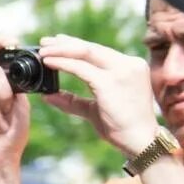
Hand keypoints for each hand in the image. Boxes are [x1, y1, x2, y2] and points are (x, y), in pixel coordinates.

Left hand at [36, 35, 158, 156]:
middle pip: (91, 48)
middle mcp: (128, 65)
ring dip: (61, 50)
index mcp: (130, 67)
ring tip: (43, 50)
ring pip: (86, 53)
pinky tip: (49, 62)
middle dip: (65, 43)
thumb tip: (49, 95)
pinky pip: (81, 69)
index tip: (57, 42)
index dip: (76, 45)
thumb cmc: (121, 127)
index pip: (99, 51)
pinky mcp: (110, 82)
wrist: (140, 141)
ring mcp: (122, 71)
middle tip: (45, 42)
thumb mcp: (95, 109)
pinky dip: (63, 63)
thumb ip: (73, 101)